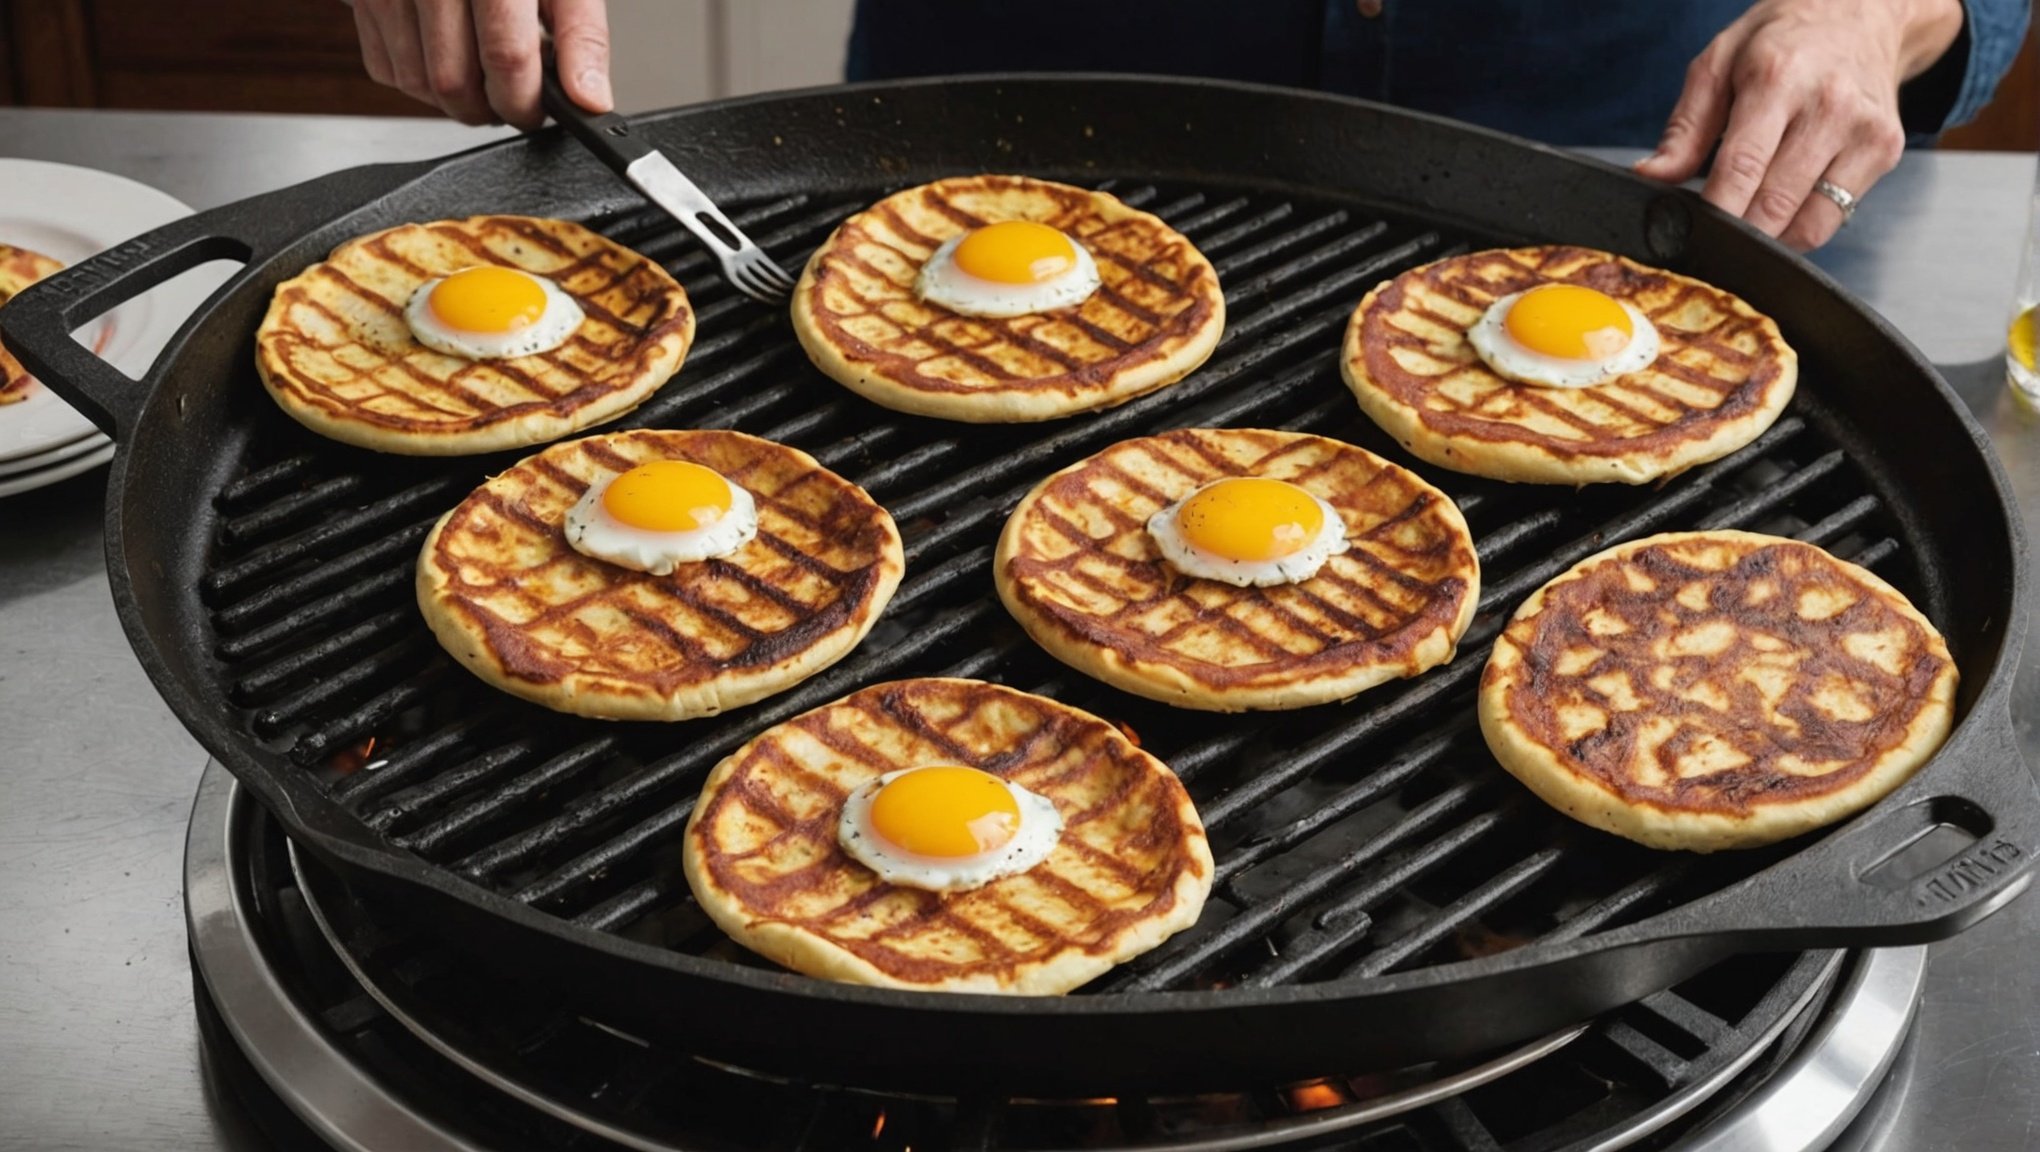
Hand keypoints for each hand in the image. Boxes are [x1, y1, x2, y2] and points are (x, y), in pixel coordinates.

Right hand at [351, 0, 611, 128]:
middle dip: (492, 107)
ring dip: (458, 98)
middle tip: (515, 94)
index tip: (541, 110)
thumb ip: (581, 36)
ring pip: (419, 84)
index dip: (527, 102)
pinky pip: (387, 69)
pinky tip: (449, 53)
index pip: (505, 58)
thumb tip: (588, 100)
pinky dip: (421, 80)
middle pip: (454, 81)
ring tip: (485, 70)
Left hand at [1634, 0, 1962, 250]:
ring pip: (1808, 223)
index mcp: (1777, 79)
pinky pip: (1834, 219)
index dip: (1713, 213)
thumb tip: (1651, 177)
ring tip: (1744, 226)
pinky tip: (1780, 213)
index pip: (1742, 167)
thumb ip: (1684, 127)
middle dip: (1735, 233)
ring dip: (1768, 240)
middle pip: (1773, 203)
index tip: (1687, 235)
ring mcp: (1863, 131)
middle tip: (1709, 239)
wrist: (1859, 13)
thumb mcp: (1717, 64)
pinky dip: (1799, 230)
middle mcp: (1828, 105)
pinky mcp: (1885, 150)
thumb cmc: (1780, 40)